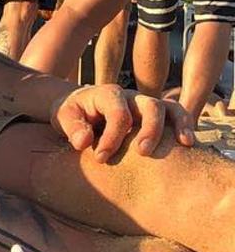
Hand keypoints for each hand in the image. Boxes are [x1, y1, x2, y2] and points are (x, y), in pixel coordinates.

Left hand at [49, 84, 194, 160]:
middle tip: (142, 153)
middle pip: (150, 105)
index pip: (118, 114)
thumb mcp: (64, 117)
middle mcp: (130, 96)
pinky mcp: (154, 115)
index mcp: (107, 94)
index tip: (100, 157)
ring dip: (178, 124)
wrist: (78, 106)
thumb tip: (83, 142)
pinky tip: (188, 143)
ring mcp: (144, 104)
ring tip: (184, 143)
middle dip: (150, 129)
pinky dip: (184, 125)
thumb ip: (72, 128)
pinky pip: (175, 114)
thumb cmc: (72, 113)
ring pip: (169, 107)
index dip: (112, 137)